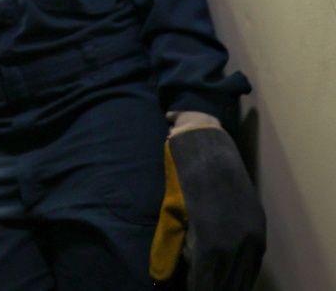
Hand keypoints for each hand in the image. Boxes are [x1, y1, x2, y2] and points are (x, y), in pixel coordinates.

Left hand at [150, 122, 265, 289]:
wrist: (208, 142)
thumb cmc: (185, 174)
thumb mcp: (172, 210)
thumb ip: (168, 246)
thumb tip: (159, 278)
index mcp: (214, 241)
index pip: (208, 282)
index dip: (200, 289)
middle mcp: (239, 242)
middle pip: (229, 282)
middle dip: (215, 287)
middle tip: (200, 289)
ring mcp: (253, 234)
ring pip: (245, 274)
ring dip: (231, 283)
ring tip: (216, 285)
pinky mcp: (259, 225)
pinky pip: (255, 260)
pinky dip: (244, 271)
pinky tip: (234, 275)